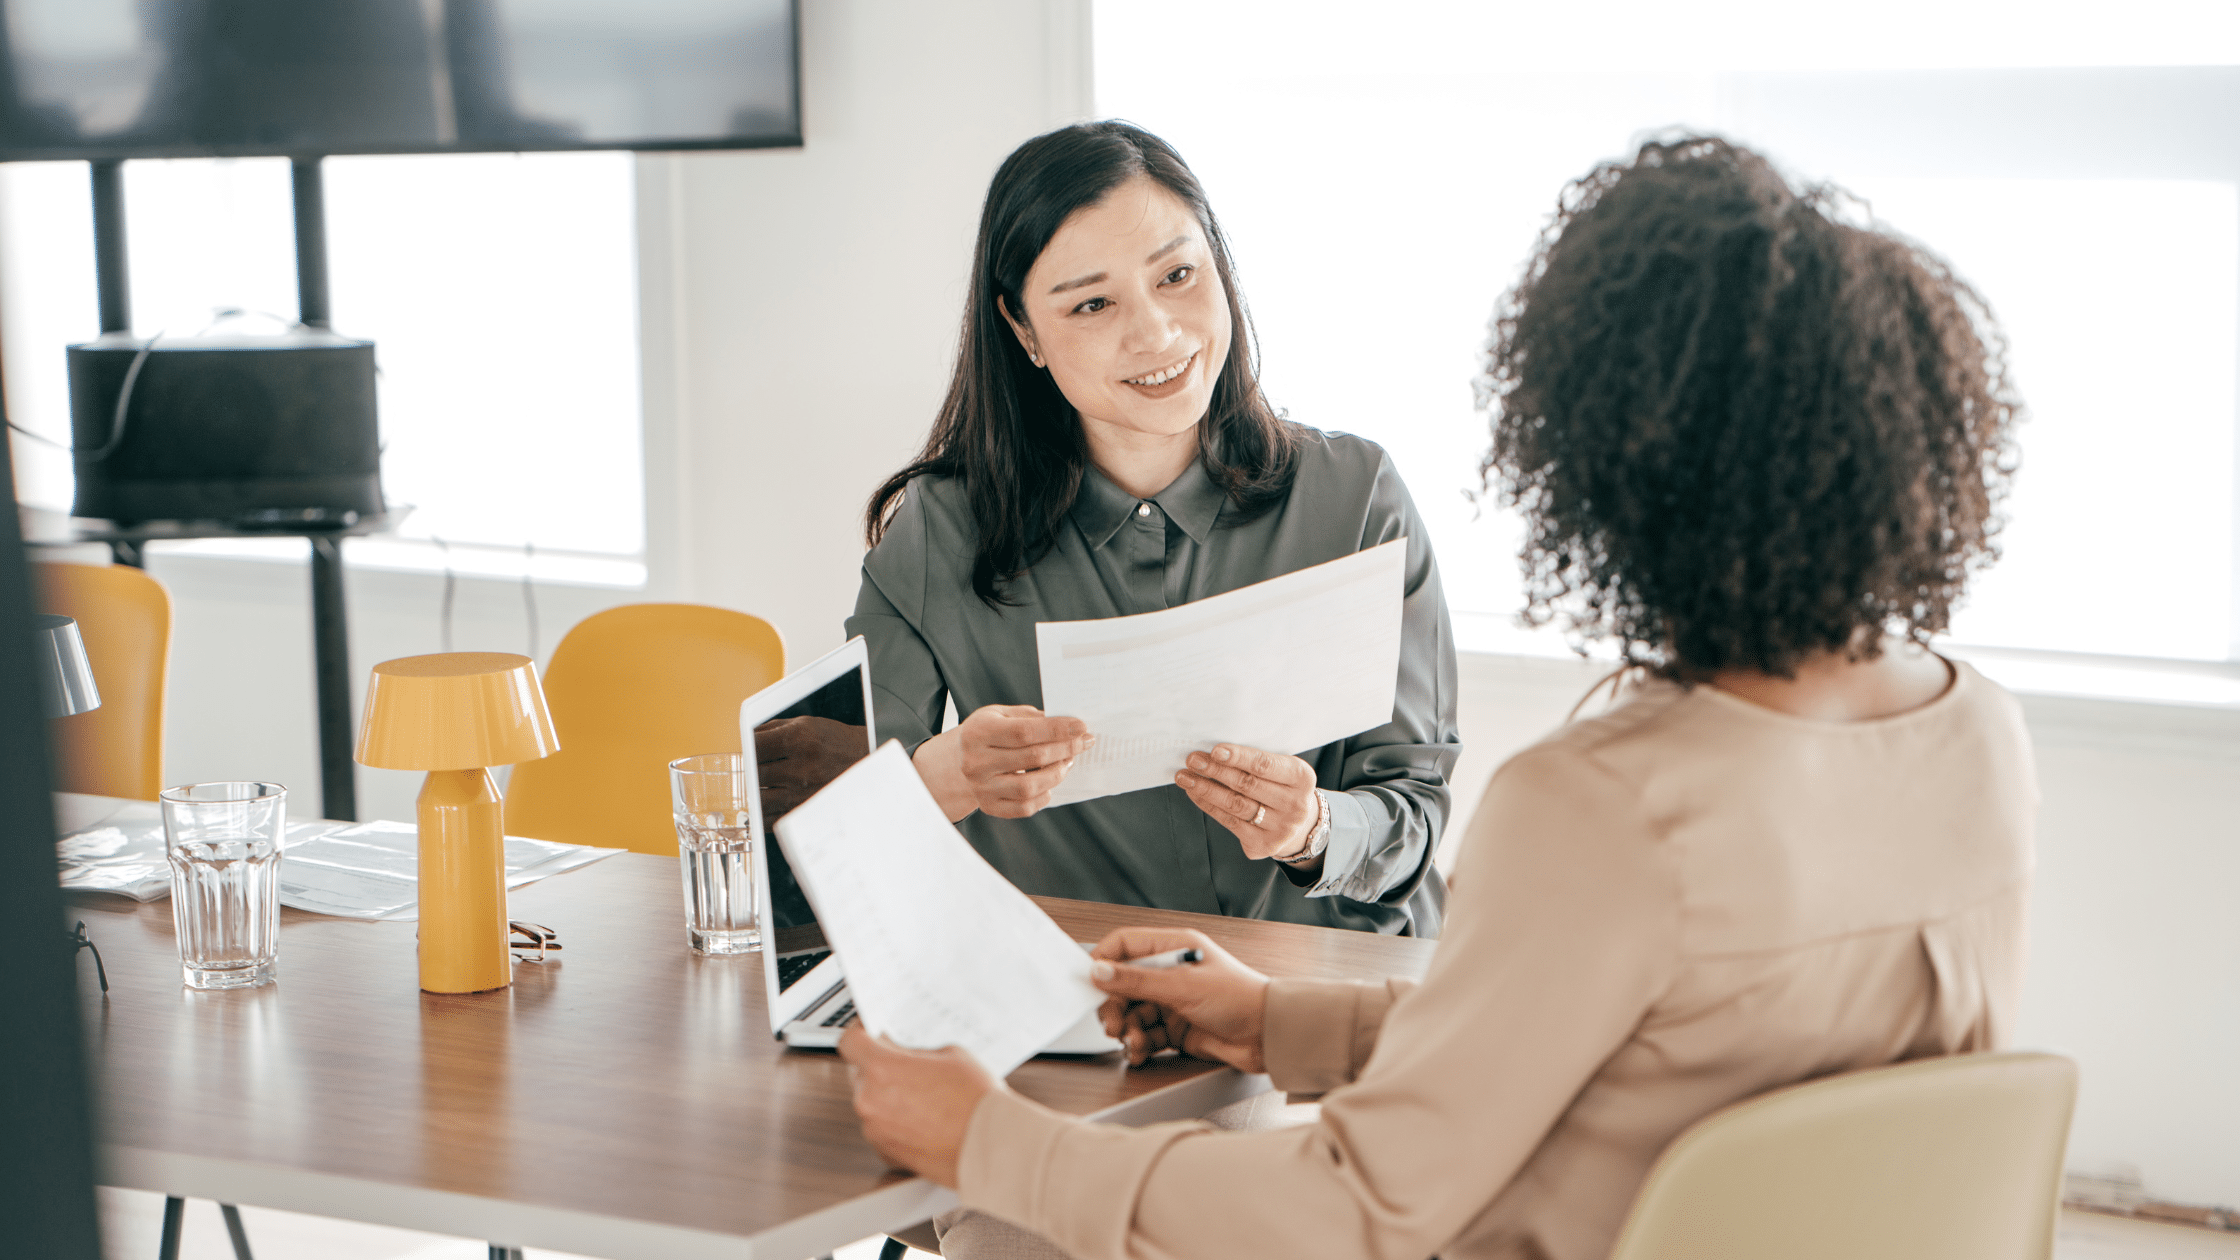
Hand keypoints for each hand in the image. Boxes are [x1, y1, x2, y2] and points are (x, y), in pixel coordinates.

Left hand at [752, 717, 868, 824]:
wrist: (870, 766)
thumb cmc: (838, 743)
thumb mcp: (807, 725)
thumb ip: (772, 729)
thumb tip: (745, 739)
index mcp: (800, 738)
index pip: (755, 745)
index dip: (744, 749)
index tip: (743, 752)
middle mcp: (802, 767)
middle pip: (755, 773)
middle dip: (748, 772)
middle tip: (750, 771)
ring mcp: (804, 793)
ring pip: (759, 800)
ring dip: (754, 795)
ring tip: (758, 789)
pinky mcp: (807, 813)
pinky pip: (772, 820)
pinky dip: (763, 815)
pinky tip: (765, 806)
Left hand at [837, 1025, 996, 1187]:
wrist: (992, 1145)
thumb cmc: (976, 1102)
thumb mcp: (950, 1055)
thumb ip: (917, 1053)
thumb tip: (906, 1056)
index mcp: (882, 1069)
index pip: (850, 1042)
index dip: (860, 1034)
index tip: (869, 1033)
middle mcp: (870, 1101)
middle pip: (860, 1073)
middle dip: (879, 1067)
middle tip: (906, 1066)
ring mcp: (876, 1130)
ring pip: (870, 1102)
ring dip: (888, 1096)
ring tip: (923, 1096)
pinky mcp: (886, 1153)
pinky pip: (881, 1128)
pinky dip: (895, 1122)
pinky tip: (923, 1118)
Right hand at [912, 705, 1091, 821]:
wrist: (957, 761)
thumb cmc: (987, 733)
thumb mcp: (1000, 714)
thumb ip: (1030, 717)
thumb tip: (1068, 726)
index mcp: (978, 733)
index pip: (1024, 731)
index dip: (1057, 729)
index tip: (1082, 726)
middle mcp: (976, 762)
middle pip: (1032, 757)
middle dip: (1065, 748)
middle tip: (1083, 742)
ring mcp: (981, 788)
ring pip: (1030, 786)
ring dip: (1057, 773)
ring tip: (1068, 762)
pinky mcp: (989, 807)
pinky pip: (1025, 807)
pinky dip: (1044, 795)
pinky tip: (1049, 782)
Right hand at [1090, 927, 1269, 1070]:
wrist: (1268, 1035)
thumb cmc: (1240, 998)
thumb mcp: (1182, 986)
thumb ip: (1137, 981)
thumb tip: (1099, 971)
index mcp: (1174, 947)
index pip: (1125, 945)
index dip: (1104, 961)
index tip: (1089, 982)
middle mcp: (1171, 972)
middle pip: (1124, 984)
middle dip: (1114, 1005)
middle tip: (1112, 1024)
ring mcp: (1173, 1001)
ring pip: (1133, 1012)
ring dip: (1128, 1028)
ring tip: (1132, 1041)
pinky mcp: (1176, 1028)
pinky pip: (1146, 1034)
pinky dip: (1139, 1043)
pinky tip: (1140, 1051)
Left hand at [1176, 744, 1318, 864]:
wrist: (1302, 824)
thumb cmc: (1285, 787)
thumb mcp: (1284, 769)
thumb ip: (1259, 760)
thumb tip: (1216, 751)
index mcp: (1302, 779)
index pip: (1265, 765)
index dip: (1239, 757)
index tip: (1215, 750)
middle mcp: (1295, 806)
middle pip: (1247, 785)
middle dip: (1215, 771)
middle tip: (1193, 760)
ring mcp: (1280, 828)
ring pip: (1235, 805)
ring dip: (1206, 789)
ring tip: (1186, 777)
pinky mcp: (1263, 845)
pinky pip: (1229, 822)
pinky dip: (1209, 806)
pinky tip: (1195, 793)